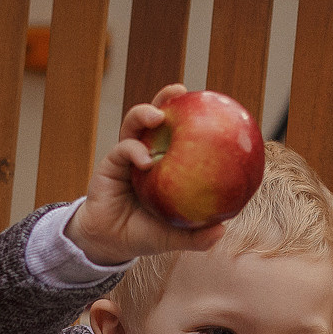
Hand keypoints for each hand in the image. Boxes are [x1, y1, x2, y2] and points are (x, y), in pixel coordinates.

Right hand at [64, 85, 227, 264]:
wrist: (110, 242)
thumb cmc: (145, 234)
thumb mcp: (174, 236)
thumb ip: (196, 235)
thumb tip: (222, 230)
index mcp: (166, 163)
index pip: (180, 133)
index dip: (192, 117)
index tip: (211, 104)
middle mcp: (146, 153)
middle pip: (156, 117)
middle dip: (166, 98)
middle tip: (181, 91)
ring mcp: (127, 156)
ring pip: (134, 125)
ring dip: (145, 114)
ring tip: (157, 115)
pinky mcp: (110, 164)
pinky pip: (122, 150)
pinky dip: (134, 150)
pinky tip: (145, 160)